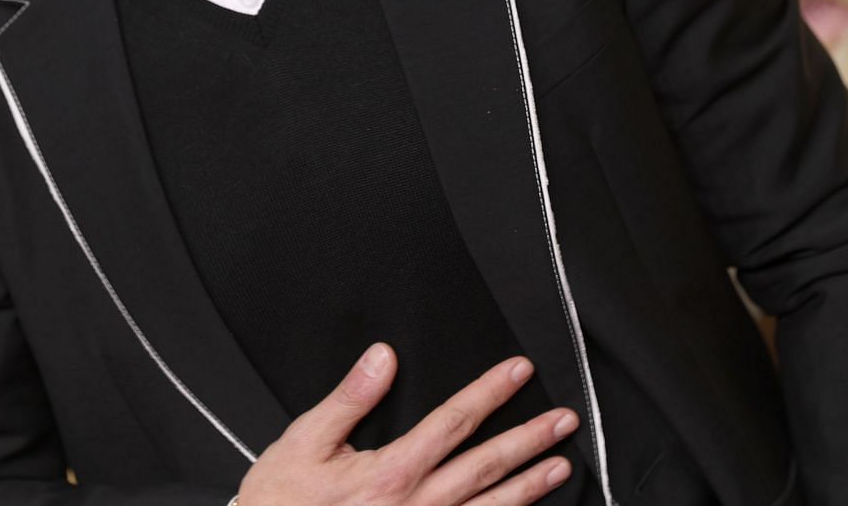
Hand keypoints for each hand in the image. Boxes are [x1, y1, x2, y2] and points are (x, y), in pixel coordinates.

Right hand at [234, 343, 577, 505]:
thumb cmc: (283, 502)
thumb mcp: (305, 442)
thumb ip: (350, 399)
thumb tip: (382, 358)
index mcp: (392, 472)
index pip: (454, 421)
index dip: (490, 393)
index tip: (519, 372)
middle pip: (486, 465)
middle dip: (529, 438)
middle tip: (565, 419)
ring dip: (529, 485)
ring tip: (560, 465)